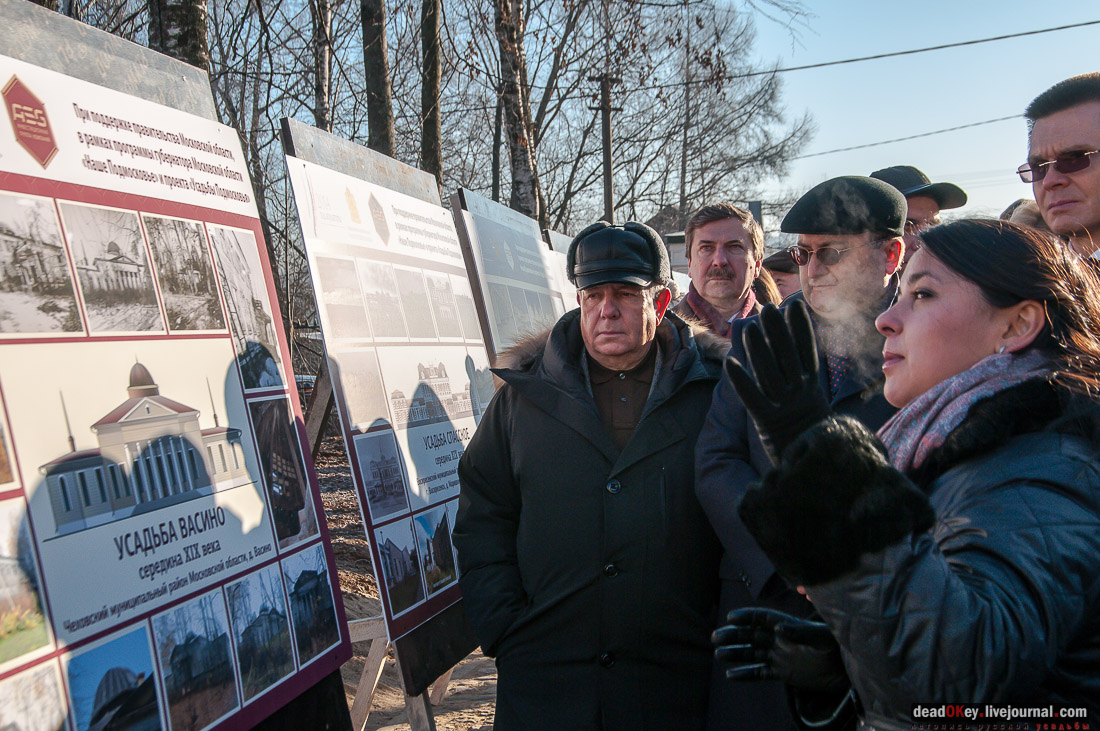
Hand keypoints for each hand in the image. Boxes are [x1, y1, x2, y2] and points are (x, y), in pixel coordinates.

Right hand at [712, 607, 847, 691]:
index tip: (731, 618)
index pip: (761, 618)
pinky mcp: (782, 673)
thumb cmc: (836, 649)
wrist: (846, 673)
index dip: (746, 617)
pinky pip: (760, 672)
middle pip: (751, 635)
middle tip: (716, 637)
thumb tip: (777, 629)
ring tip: (718, 654)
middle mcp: (779, 640)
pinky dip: (745, 674)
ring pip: (751, 653)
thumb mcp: (821, 637)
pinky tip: (730, 675)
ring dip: (735, 653)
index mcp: (787, 626)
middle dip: (733, 635)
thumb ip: (800, 632)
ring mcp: (779, 656)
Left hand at [724, 302, 829, 461]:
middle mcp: (801, 396)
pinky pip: (753, 398)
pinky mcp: (769, 424)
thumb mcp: (816, 414)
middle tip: (768, 308)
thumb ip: (808, 392)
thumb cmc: (815, 443)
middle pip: (788, 357)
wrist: (823, 474)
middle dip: (778, 331)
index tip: (795, 307)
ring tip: (749, 327)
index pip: (808, 353)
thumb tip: (805, 372)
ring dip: (759, 349)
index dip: (801, 329)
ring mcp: (786, 409)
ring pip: (770, 373)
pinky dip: (742, 380)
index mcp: (814, 391)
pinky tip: (730, 363)